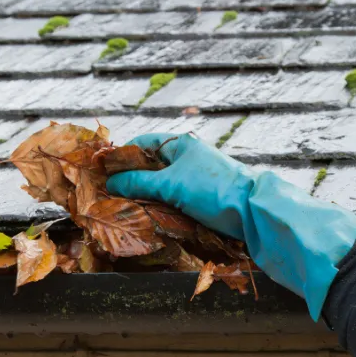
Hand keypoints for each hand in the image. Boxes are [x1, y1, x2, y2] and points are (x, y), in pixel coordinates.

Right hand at [107, 133, 355, 320]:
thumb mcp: (172, 184)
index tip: (103, 171)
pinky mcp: (197, 195)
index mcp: (180, 144)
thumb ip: (139, 182)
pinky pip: (170, 196)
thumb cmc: (212, 188)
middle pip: (149, 164)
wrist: (252, 211)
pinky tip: (145, 212)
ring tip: (122, 204)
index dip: (122, 155)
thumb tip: (110, 183)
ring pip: (159, 182)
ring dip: (143, 193)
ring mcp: (192, 177)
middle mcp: (185, 157)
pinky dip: (157, 203)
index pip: (143, 143)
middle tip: (109, 192)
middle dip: (130, 177)